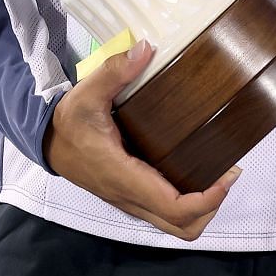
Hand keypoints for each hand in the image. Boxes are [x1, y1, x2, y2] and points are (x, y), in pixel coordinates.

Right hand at [43, 41, 239, 240]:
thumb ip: (115, 71)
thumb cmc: (68, 121)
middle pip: (179, 227)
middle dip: (210, 207)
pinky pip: (165, 213)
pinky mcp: (132, 195)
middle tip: (228, 174)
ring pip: (174, 225)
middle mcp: (129, 196)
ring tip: (219, 175)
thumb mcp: (86, 93)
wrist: (48, 141)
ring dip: (201, 208)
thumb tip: (145, 49)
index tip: (227, 176)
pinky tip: (197, 171)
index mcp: (122, 176)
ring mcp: (131, 200)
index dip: (205, 200)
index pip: (171, 206)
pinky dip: (188, 203)